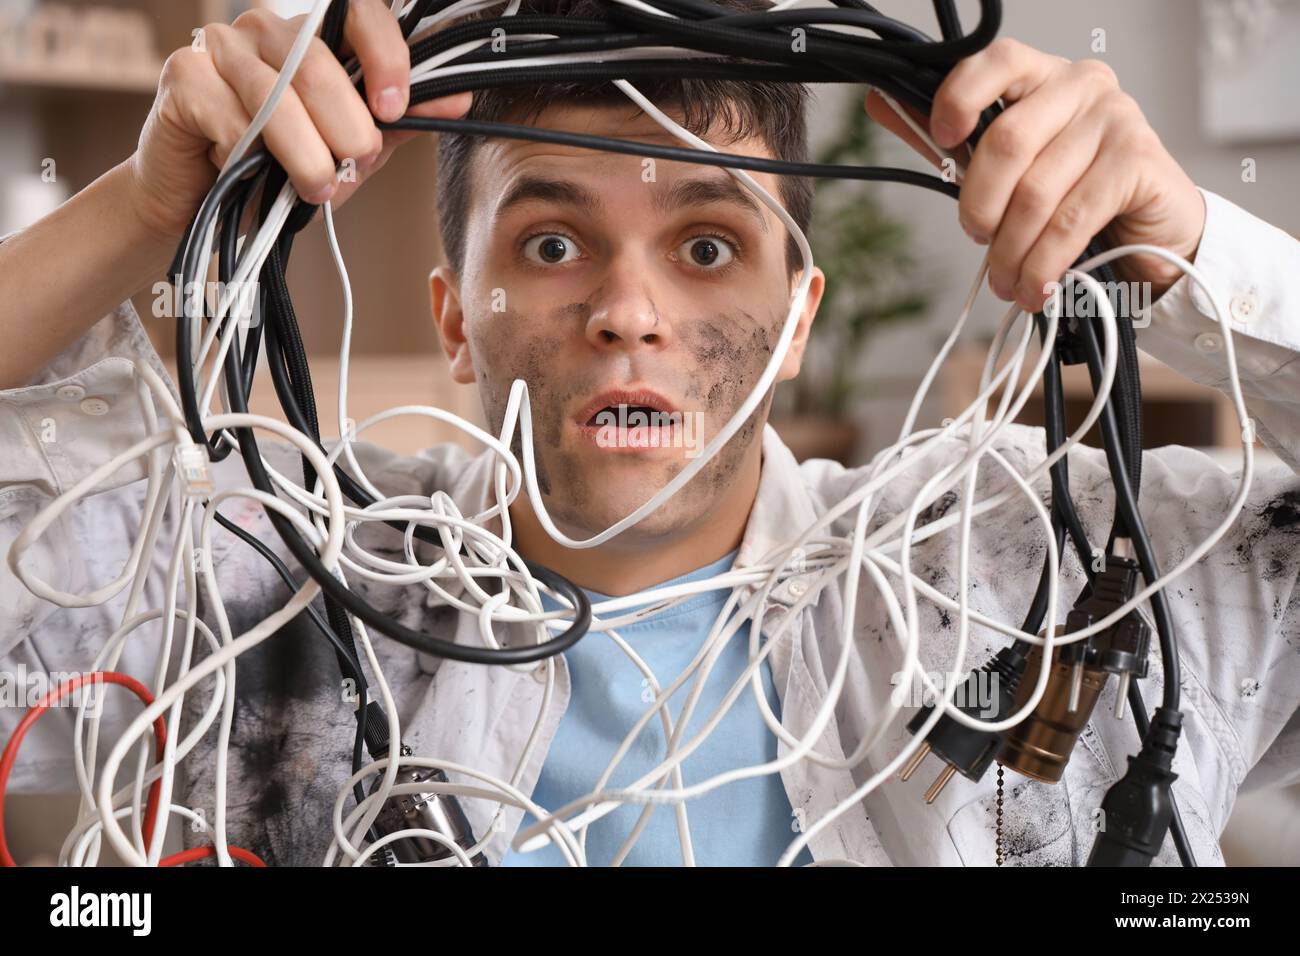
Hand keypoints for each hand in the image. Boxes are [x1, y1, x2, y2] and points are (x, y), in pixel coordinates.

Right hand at [126, 0, 469, 242]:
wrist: (206, 205)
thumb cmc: (280, 170)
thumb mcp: (350, 151)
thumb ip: (397, 124)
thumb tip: (457, 99)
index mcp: (314, 36)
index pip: (358, 13)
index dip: (385, 56)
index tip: (396, 109)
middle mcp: (266, 28)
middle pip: (319, 63)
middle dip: (347, 127)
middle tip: (354, 166)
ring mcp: (220, 46)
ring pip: (276, 95)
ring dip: (305, 153)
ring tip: (316, 188)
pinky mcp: (183, 75)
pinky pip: (231, 116)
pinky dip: (248, 156)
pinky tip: (247, 172)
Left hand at [865, 37, 1206, 312]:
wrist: (1151, 236)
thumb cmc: (1071, 196)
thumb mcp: (1005, 169)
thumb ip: (950, 139)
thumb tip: (881, 102)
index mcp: (1042, 77)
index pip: (996, 61)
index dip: (959, 97)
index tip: (940, 138)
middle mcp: (1083, 86)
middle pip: (1007, 141)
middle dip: (980, 205)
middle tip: (978, 238)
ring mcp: (1117, 119)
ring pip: (1037, 191)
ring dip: (1012, 250)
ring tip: (1007, 283)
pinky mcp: (1140, 160)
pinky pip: (1072, 218)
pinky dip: (1045, 262)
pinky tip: (1037, 287)